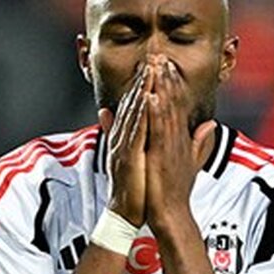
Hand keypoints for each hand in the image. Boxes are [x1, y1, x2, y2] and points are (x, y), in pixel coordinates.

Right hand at [99, 62, 152, 227]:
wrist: (126, 214)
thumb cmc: (134, 189)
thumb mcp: (133, 158)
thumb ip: (131, 138)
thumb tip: (125, 122)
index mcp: (126, 139)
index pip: (134, 107)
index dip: (142, 85)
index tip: (152, 66)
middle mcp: (122, 139)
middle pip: (132, 104)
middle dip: (142, 80)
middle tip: (151, 57)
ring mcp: (123, 147)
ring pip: (133, 113)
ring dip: (141, 90)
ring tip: (150, 70)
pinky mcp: (128, 157)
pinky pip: (135, 132)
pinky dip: (141, 114)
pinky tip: (147, 98)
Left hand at [144, 55, 215, 235]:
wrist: (172, 215)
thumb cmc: (175, 192)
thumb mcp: (190, 162)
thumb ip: (199, 142)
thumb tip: (210, 125)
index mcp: (181, 140)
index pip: (178, 107)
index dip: (173, 85)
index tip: (167, 65)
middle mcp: (178, 140)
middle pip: (174, 104)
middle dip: (168, 79)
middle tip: (161, 55)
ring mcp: (171, 147)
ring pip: (167, 112)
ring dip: (162, 88)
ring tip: (157, 67)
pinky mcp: (162, 156)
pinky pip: (159, 131)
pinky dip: (156, 113)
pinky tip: (152, 96)